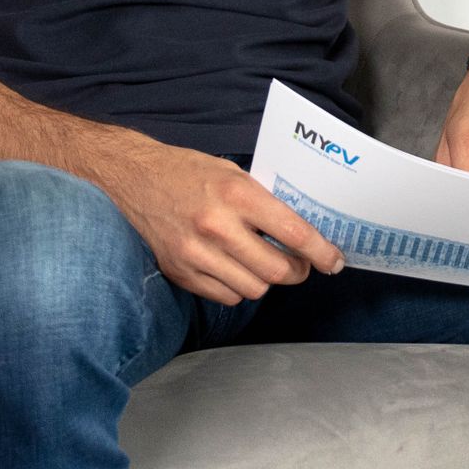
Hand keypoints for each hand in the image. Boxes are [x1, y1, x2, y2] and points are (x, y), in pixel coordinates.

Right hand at [96, 138, 340, 306]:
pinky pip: (226, 296)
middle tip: (302, 265)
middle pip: (277, 270)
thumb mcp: (234, 174)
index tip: (334, 261)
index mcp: (237, 195)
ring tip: (267, 264)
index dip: (322, 252)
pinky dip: (239, 288)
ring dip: (268, 280)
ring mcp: (195, 252)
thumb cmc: (190, 172)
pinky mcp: (179, 271)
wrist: (134, 178)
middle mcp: (216, 226)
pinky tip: (237, 269)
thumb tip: (304, 231)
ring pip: (254, 288)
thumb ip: (265, 202)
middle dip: (298, 271)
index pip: (294, 233)